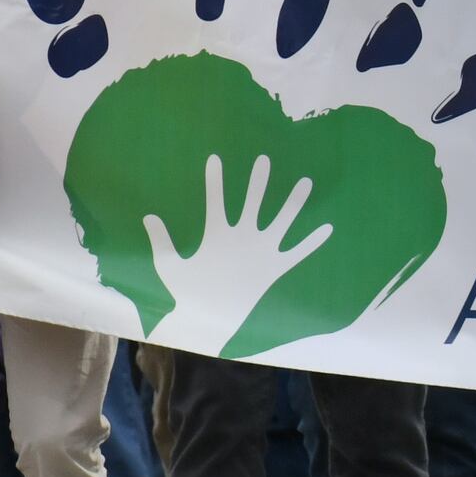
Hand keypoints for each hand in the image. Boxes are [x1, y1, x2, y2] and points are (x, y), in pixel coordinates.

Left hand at [137, 151, 333, 341]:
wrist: (207, 318)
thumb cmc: (187, 292)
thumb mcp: (169, 267)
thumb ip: (162, 243)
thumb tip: (148, 216)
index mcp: (217, 235)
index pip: (216, 202)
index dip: (215, 181)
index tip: (214, 158)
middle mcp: (242, 237)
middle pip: (253, 203)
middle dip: (258, 183)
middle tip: (263, 160)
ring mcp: (261, 250)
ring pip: (281, 221)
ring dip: (293, 204)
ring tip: (305, 182)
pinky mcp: (274, 267)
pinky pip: (297, 252)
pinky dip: (312, 242)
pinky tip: (327, 229)